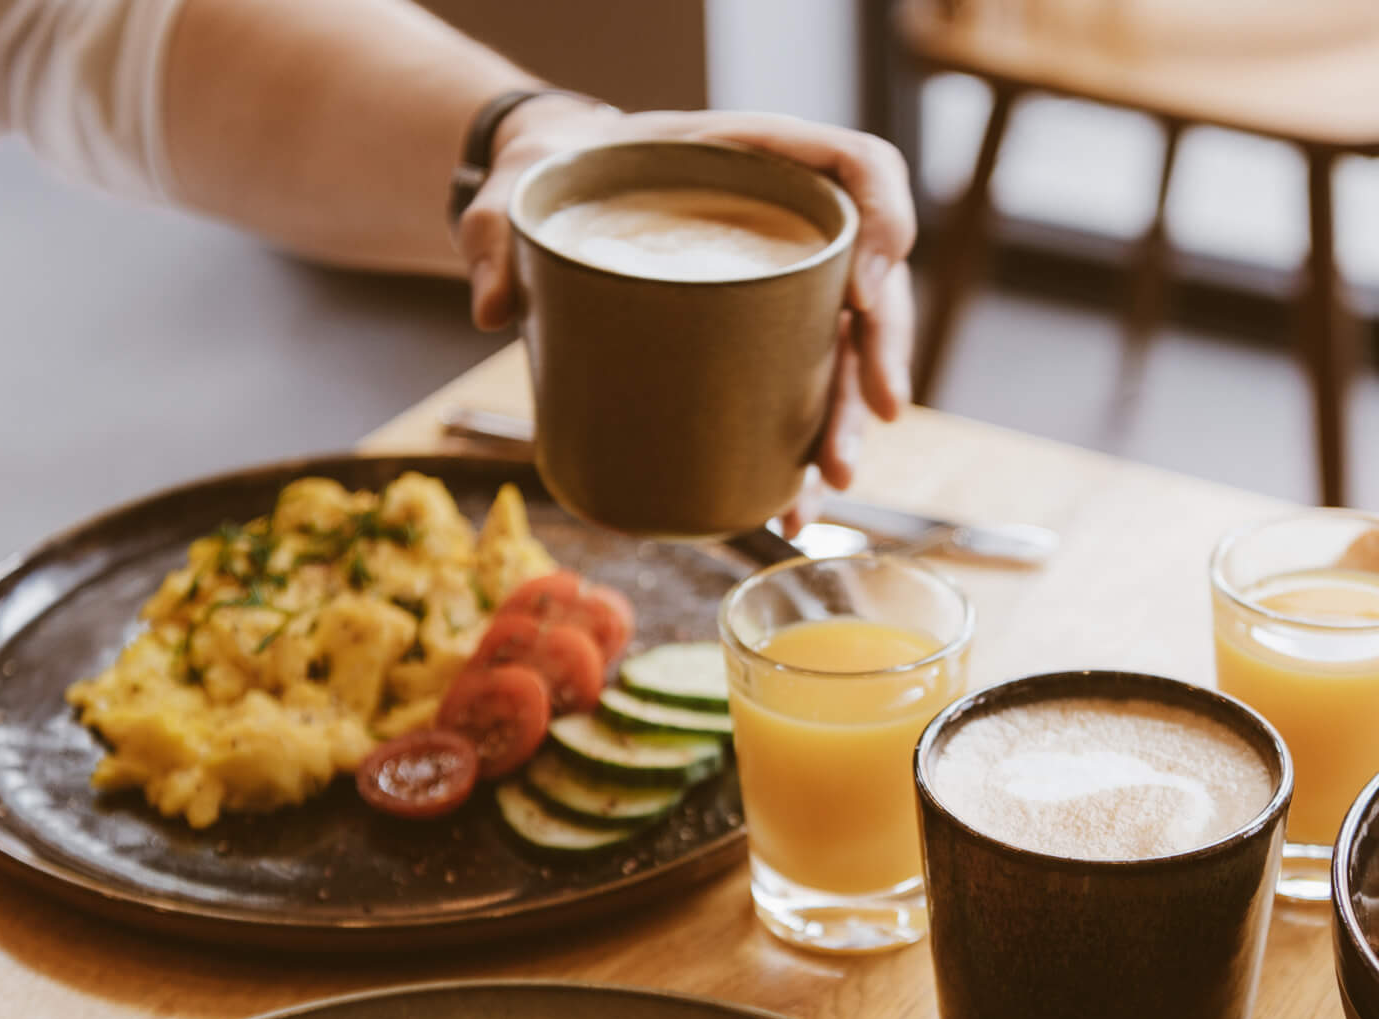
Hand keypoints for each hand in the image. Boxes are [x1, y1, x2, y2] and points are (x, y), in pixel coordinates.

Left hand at [454, 99, 916, 506]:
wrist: (552, 197)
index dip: (884, 222)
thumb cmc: (553, 175)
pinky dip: (803, 450)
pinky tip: (791, 500)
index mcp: (756, 157)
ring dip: (847, 420)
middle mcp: (789, 220)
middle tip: (875, 416)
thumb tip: (494, 308)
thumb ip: (499, 230)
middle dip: (880, 352)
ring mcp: (784, 283)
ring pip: (847, 349)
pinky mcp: (763, 337)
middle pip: (872, 277)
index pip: (859, 169)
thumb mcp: (520, 190)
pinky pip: (805, 390)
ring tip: (829, 482)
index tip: (865, 293)